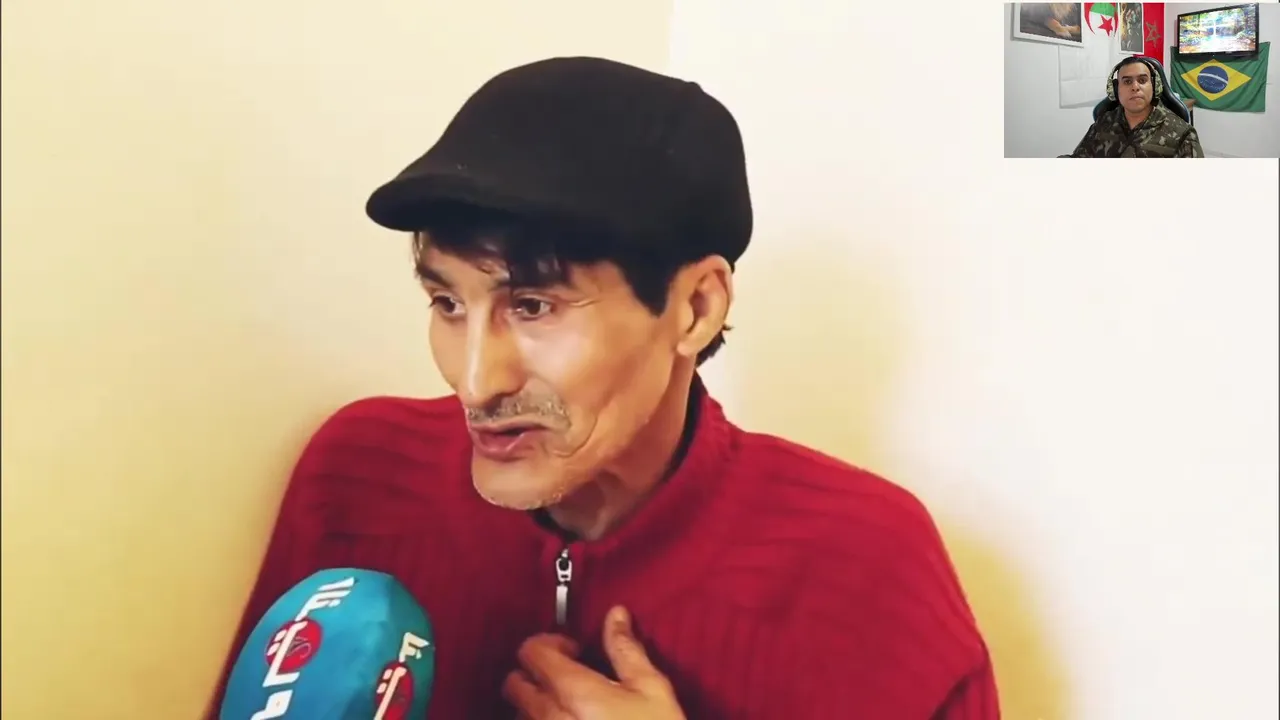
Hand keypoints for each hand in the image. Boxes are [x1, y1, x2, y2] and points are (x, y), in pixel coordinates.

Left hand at [503, 605, 684, 719]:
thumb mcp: (652, 690)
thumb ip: (626, 649)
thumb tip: (615, 615)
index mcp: (571, 690)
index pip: (531, 651)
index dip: (549, 643)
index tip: (574, 651)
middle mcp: (547, 718)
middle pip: (514, 683)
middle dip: (534, 674)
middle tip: (567, 679)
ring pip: (520, 716)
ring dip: (536, 708)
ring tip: (571, 711)